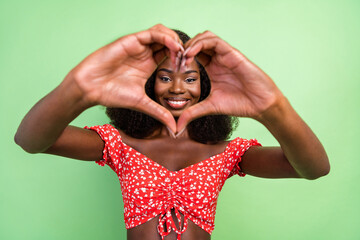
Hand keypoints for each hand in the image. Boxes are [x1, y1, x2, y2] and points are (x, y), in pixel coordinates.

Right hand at [68, 24, 183, 132]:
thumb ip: (159, 113)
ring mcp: (138, 45)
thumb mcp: (142, 104)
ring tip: (181, 53)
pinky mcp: (131, 40)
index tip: (189, 69)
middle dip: (181, 48)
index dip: (181, 58)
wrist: (90, 88)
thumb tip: (174, 129)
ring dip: (175, 40)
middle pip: (168, 41)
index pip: (170, 54)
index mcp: (148, 64)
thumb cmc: (111, 94)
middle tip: (188, 59)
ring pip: (162, 33)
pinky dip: (166, 38)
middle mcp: (144, 53)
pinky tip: (173, 48)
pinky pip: (152, 33)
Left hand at [177, 31, 283, 131]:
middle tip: (174, 60)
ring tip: (182, 57)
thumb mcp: (209, 107)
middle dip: (183, 49)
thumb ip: (192, 113)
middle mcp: (217, 59)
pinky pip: (214, 40)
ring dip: (190, 44)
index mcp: (211, 69)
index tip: (171, 68)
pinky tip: (191, 54)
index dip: (180, 58)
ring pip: (204, 37)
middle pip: (197, 43)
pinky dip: (200, 43)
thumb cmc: (239, 104)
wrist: (260, 105)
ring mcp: (224, 55)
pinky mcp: (232, 53)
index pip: (192, 55)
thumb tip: (177, 126)